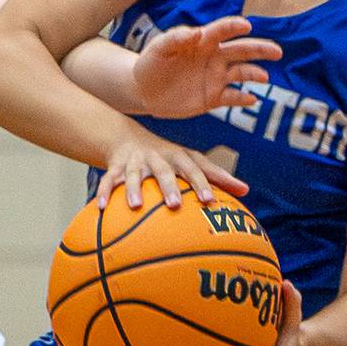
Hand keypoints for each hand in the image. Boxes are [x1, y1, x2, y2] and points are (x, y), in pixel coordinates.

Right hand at [95, 128, 247, 208]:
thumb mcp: (192, 161)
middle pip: (164, 171)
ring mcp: (136, 161)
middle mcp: (158, 157)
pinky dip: (104, 192)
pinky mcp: (116, 166)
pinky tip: (100, 208)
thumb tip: (246, 191)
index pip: (194, 170)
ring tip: (136, 206)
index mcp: (178, 157)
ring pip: (135, 175)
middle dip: (169, 187)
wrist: (128, 138)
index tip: (210, 202)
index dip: (202, 184)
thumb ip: (217, 176)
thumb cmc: (169, 157)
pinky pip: (109, 180)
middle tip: (175, 205)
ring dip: (134, 189)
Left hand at [133, 15, 280, 118]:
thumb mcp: (159, 48)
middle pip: (242, 51)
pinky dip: (243, 98)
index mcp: (202, 41)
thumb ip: (176, 38)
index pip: (223, 30)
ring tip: (264, 77)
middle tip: (277, 51)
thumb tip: (197, 32)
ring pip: (241, 74)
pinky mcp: (213, 98)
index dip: (234, 26)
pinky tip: (251, 99)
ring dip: (254, 74)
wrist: (143, 90)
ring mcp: (216, 78)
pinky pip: (232, 97)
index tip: (246, 26)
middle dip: (260, 50)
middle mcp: (214, 57)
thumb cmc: (151, 63)